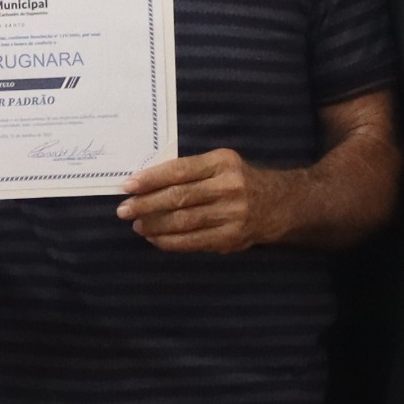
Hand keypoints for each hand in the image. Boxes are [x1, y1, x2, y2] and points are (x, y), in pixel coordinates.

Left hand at [118, 148, 283, 253]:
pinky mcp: (231, 237)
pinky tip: (155, 238)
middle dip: (146, 204)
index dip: (151, 179)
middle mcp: (228, 187)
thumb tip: (147, 185)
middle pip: (179, 197)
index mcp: (222, 162)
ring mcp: (231, 214)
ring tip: (137, 225)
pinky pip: (193, 241)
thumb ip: (191, 172)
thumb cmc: (240, 181)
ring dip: (155, 225)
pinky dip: (170, 241)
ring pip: (183, 221)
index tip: (128, 185)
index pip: (179, 170)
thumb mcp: (221, 165)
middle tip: (123, 210)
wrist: (279, 204)